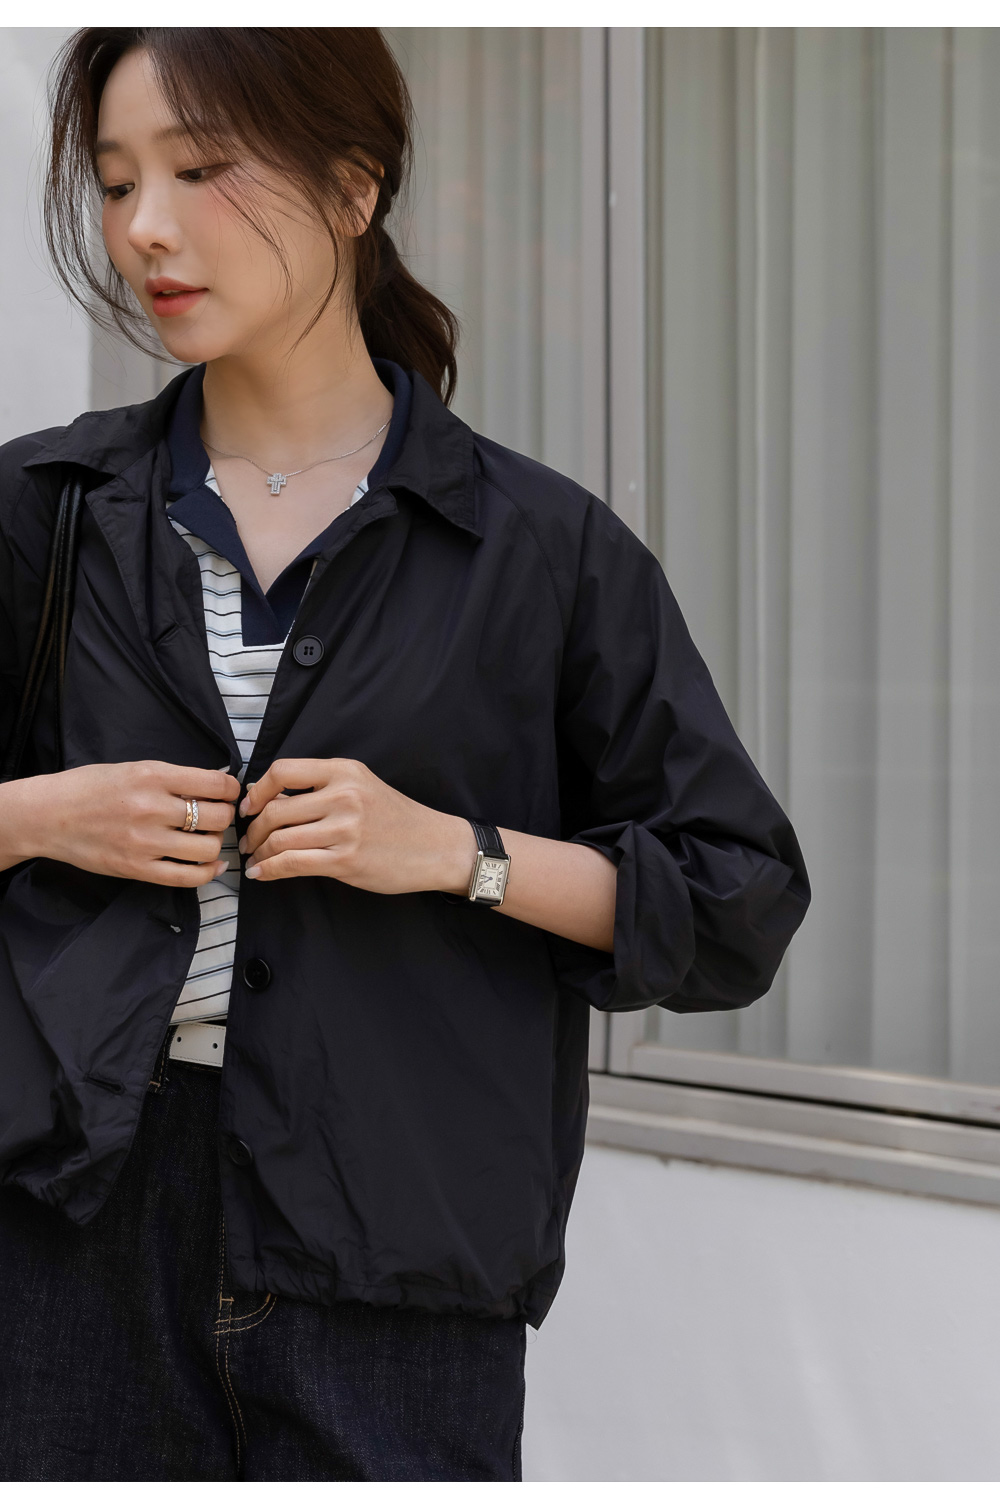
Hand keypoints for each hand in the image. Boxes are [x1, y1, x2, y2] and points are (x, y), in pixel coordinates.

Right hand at [0, 761, 240, 885]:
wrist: (48, 815)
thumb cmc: (90, 787)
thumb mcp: (134, 768)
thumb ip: (172, 778)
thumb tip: (215, 786)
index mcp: (153, 776)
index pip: (216, 784)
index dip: (232, 790)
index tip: (229, 793)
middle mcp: (152, 808)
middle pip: (218, 817)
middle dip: (225, 816)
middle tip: (216, 816)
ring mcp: (145, 842)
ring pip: (208, 847)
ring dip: (215, 843)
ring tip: (204, 838)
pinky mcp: (137, 869)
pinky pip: (188, 877)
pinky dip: (208, 872)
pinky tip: (211, 864)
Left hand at [240, 757, 476, 892]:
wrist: (435, 846)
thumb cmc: (397, 819)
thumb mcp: (362, 787)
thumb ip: (322, 788)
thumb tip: (270, 798)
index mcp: (344, 771)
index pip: (283, 771)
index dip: (257, 790)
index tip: (249, 806)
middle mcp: (344, 796)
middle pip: (276, 809)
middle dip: (254, 829)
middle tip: (249, 841)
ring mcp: (345, 829)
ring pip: (280, 838)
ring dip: (260, 852)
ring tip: (256, 860)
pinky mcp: (345, 860)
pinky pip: (292, 864)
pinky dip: (270, 870)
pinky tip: (263, 874)